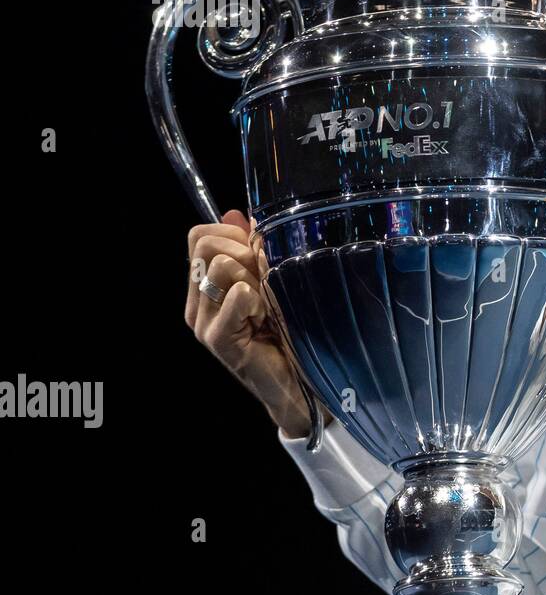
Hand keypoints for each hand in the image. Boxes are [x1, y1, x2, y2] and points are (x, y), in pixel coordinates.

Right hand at [185, 209, 326, 438]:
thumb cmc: (290, 330)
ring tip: (267, 306)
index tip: (259, 259)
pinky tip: (267, 321)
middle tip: (265, 285)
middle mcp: (196, 303)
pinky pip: (236, 294)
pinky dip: (259, 300)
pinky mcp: (217, 339)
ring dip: (254, 278)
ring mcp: (203, 323)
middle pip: (206, 244)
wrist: (301, 381)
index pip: (199, 235)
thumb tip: (236, 213)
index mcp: (205, 287)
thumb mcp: (272, 280)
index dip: (234, 234)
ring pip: (222, 265)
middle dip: (244, 253)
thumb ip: (252, 248)